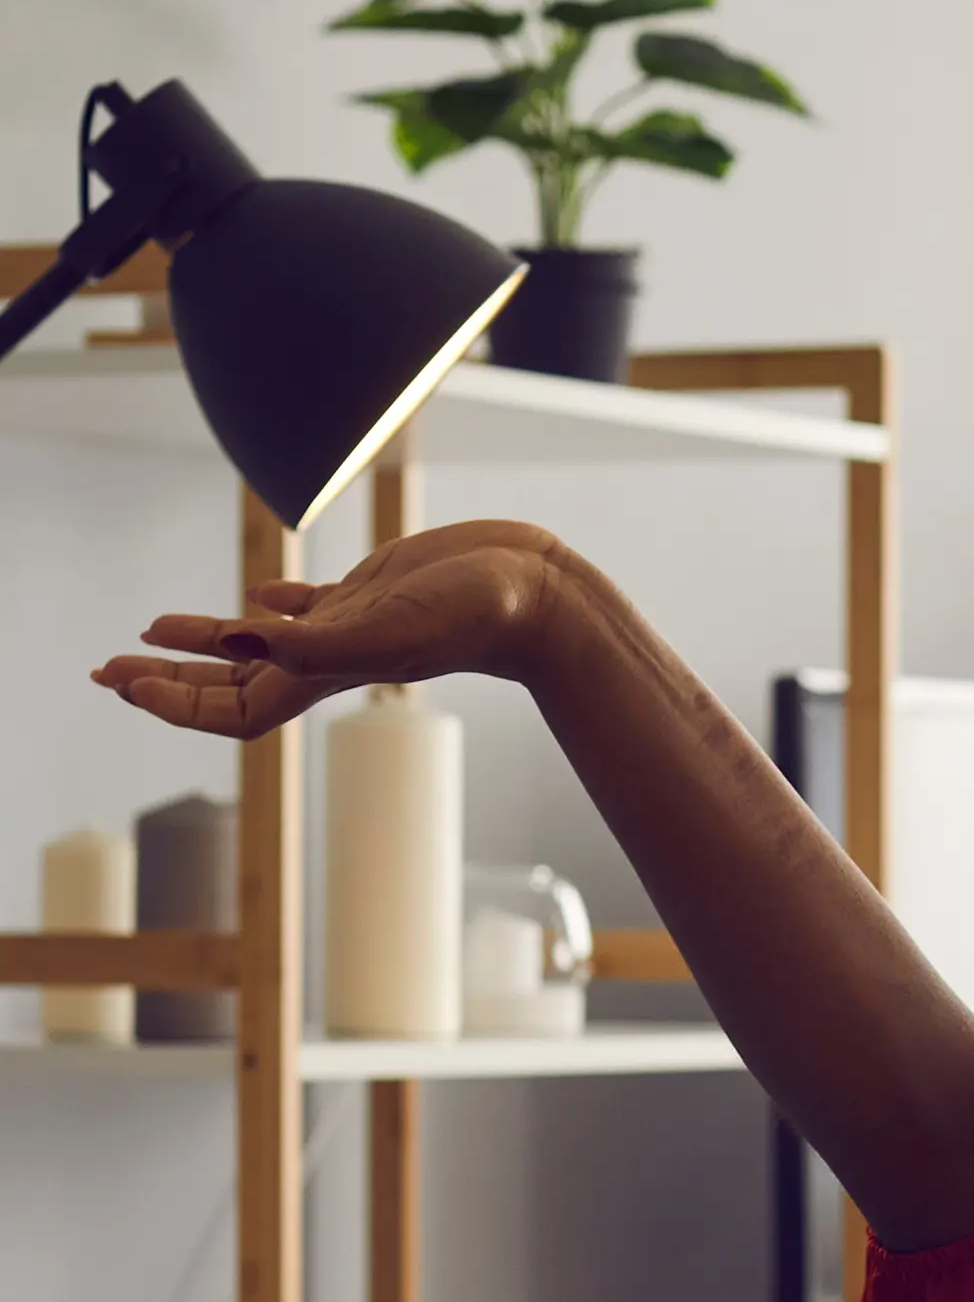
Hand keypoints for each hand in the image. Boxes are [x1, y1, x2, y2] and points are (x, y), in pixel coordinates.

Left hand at [90, 519, 594, 740]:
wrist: (537, 595)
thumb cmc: (473, 617)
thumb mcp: (387, 624)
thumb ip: (312, 638)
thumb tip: (235, 634)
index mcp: (323, 675)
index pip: (229, 707)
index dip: (170, 699)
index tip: (120, 678)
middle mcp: (327, 657)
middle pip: (228, 683)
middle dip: (166, 678)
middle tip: (107, 669)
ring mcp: (348, 627)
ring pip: (258, 646)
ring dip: (203, 642)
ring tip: (155, 632)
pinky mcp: (372, 594)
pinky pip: (308, 610)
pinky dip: (270, 609)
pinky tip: (258, 600)